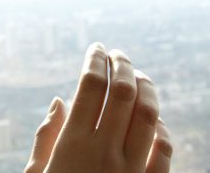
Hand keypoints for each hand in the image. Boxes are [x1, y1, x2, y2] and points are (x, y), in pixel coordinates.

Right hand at [24, 43, 172, 172]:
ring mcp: (131, 170)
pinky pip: (164, 152)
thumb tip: (58, 100)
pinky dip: (162, 131)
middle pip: (122, 92)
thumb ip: (45, 139)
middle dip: (122, 65)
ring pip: (148, 115)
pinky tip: (155, 122)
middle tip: (118, 54)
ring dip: (146, 89)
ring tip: (138, 77)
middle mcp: (104, 152)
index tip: (96, 48)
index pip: (90, 86)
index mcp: (72, 144)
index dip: (94, 60)